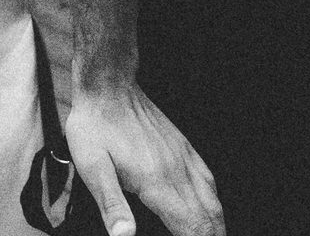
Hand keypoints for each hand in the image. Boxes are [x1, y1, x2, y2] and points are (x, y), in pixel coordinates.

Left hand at [62, 82, 221, 235]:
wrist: (108, 87)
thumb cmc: (96, 126)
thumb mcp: (93, 168)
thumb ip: (111, 205)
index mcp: (157, 181)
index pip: (191, 226)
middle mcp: (176, 171)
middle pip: (207, 217)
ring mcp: (182, 157)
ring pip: (212, 199)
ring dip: (216, 224)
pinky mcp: (182, 146)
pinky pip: (208, 178)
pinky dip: (214, 200)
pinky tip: (211, 205)